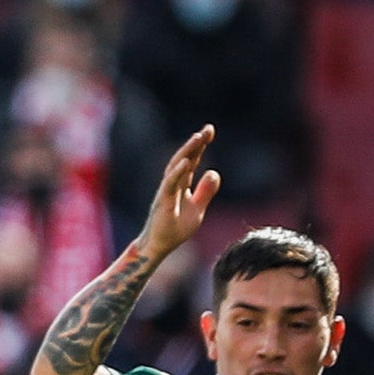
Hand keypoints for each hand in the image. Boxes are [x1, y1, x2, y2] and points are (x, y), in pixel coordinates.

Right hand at [138, 124, 219, 261]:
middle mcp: (172, 184)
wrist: (159, 246)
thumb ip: (205, 192)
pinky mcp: (162, 202)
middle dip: (196, 143)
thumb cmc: (174, 229)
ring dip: (187, 152)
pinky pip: (170, 184)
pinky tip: (187, 161)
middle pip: (185, 159)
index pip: (192, 161)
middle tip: (207, 129)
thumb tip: (214, 172)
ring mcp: (166, 191)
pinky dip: (177, 172)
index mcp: (181, 184)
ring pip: (176, 167)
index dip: (200, 146)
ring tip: (198, 138)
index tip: (209, 130)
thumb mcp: (197, 210)